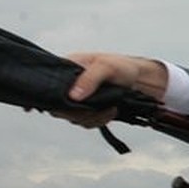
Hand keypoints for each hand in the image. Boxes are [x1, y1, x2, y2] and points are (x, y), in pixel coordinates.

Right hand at [51, 52, 167, 127]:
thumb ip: (89, 79)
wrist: (140, 80)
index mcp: (66, 68)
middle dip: (80, 113)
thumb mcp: (106, 67)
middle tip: (101, 109)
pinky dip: (98, 120)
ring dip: (92, 118)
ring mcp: (78, 98)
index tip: (60, 107)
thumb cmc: (122, 66)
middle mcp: (69, 85)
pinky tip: (110, 112)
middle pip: (60, 107)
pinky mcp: (88, 108)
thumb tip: (73, 96)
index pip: (48, 87)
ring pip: (73, 117)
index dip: (50, 99)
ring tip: (110, 108)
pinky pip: (85, 121)